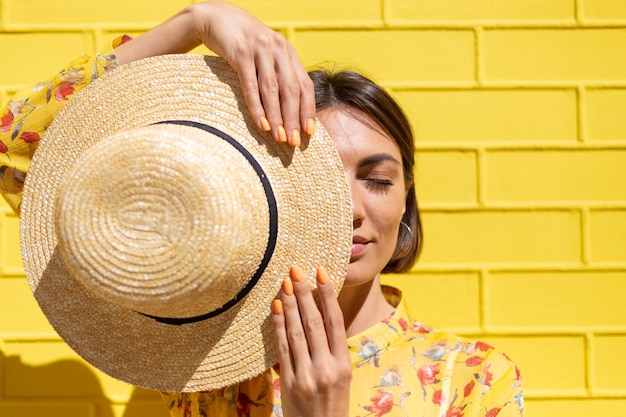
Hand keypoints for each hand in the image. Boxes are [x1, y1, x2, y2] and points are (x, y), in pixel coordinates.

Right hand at [115, 1, 314, 144]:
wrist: (216, 18)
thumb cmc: (242, 44)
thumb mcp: (265, 56)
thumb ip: (279, 75)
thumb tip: (290, 110)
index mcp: (289, 52)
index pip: (305, 85)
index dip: (308, 110)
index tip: (308, 132)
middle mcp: (279, 49)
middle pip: (291, 90)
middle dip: (293, 119)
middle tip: (293, 142)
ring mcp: (261, 49)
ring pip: (273, 89)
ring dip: (277, 116)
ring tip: (278, 137)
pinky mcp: (242, 52)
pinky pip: (251, 85)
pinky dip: (257, 107)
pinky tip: (262, 124)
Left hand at [271, 266, 351, 416]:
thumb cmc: (332, 403)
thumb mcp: (342, 377)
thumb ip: (332, 350)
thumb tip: (319, 313)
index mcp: (344, 364)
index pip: (335, 321)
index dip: (328, 294)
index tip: (321, 272)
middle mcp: (327, 368)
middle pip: (314, 322)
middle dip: (304, 293)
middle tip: (297, 270)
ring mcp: (306, 376)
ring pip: (296, 332)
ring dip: (289, 305)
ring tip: (285, 283)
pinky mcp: (288, 383)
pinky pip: (282, 348)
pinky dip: (278, 326)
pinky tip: (275, 308)